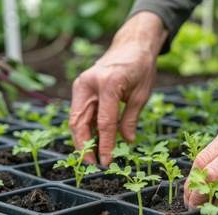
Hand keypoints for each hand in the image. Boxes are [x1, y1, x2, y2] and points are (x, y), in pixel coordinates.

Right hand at [69, 12, 167, 165]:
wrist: (132, 45)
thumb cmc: (141, 68)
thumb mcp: (141, 96)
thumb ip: (130, 119)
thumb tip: (126, 141)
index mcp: (109, 84)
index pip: (103, 123)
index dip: (104, 145)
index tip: (106, 162)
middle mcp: (89, 83)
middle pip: (79, 122)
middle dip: (83, 146)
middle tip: (92, 165)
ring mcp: (81, 84)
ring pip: (76, 118)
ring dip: (81, 139)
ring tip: (91, 157)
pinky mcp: (80, 87)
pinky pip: (80, 111)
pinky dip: (84, 127)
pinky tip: (91, 141)